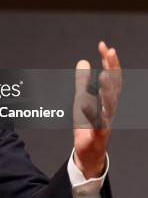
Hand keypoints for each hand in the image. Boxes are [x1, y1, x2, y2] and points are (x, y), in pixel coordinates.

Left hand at [73, 41, 120, 178]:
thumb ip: (82, 81)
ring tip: (103, 75)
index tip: (104, 45)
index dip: (109, 61)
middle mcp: (109, 108)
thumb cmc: (88, 124)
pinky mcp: (97, 134)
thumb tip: (83, 61)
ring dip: (107, 89)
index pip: (111, 76)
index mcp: (107, 99)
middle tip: (110, 53)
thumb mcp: (82, 98)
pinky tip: (83, 102)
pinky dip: (91, 113)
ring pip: (109, 104)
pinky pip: (96, 123)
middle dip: (112, 69)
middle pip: (114, 86)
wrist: (89, 152)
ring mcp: (105, 121)